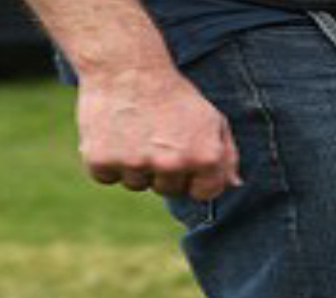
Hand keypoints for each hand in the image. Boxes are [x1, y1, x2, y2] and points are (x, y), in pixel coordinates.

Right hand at [77, 66, 240, 200]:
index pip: (203, 194)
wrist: (127, 67)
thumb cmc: (173, 95)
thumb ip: (227, 155)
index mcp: (205, 159)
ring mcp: (137, 164)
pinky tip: (111, 134)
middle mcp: (173, 165)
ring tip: (133, 133)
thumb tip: (234, 185)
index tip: (183, 157)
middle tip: (155, 137)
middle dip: (163, 170)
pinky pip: (105, 176)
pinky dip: (105, 160)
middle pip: (169, 191)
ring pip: (136, 184)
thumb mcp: (212, 119)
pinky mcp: (101, 159)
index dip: (193, 178)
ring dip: (133, 166)